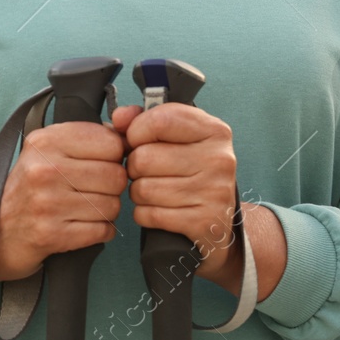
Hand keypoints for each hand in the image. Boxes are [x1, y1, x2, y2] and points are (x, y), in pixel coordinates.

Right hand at [0, 119, 128, 282]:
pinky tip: (82, 225)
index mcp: (46, 141)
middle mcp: (44, 168)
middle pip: (116, 176)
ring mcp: (47, 203)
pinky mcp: (53, 234)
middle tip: (92, 189)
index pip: (111, 142)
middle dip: (111, 186)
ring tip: (84, 207)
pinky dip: (100, 231)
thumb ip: (92, 132)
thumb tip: (132, 117)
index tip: (101, 162)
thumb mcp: (51, 148)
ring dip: (106, 210)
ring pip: (113, 205)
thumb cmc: (32, 186)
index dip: (114, 155)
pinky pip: (104, 230)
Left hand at [110, 103, 241, 281]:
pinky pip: (149, 214)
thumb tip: (119, 117)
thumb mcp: (177, 137)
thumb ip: (144, 118)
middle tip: (147, 172)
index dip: (136, 132)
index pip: (159, 121)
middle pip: (144, 158)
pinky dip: (144, 214)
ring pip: (142, 189)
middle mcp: (219, 159)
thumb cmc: (191, 171)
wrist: (220, 221)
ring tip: (154, 191)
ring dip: (138, 193)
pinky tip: (159, 210)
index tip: (137, 141)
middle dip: (134, 167)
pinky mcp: (204, 222)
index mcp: (213, 130)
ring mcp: (214, 192)